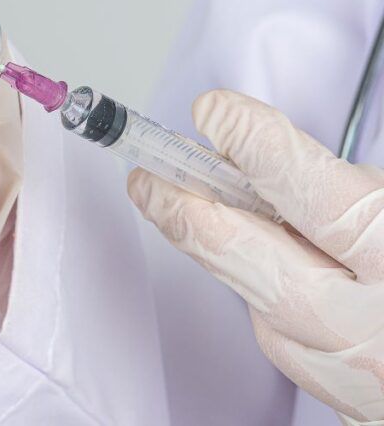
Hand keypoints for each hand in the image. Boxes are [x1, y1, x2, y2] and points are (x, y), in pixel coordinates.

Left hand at [128, 90, 383, 422]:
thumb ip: (368, 190)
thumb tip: (281, 154)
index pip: (312, 193)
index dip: (255, 145)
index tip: (215, 111)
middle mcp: (376, 327)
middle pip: (250, 260)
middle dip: (186, 210)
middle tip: (147, 174)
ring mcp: (358, 377)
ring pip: (261, 308)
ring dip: (223, 256)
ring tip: (187, 209)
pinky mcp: (349, 407)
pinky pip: (290, 348)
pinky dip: (272, 304)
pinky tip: (274, 275)